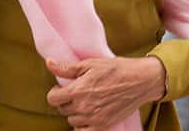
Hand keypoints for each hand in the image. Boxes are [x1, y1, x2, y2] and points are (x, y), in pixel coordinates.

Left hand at [45, 56, 166, 129]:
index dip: (55, 92)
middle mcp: (83, 107)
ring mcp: (93, 118)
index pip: (52, 99)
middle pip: (62, 109)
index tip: (61, 88)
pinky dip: (83, 125)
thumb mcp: (90, 64)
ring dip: (75, 112)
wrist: (139, 80)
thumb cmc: (116, 69)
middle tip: (76, 92)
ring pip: (72, 120)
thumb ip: (67, 68)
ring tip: (85, 101)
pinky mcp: (103, 125)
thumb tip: (49, 63)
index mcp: (78, 90)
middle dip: (66, 100)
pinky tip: (88, 115)